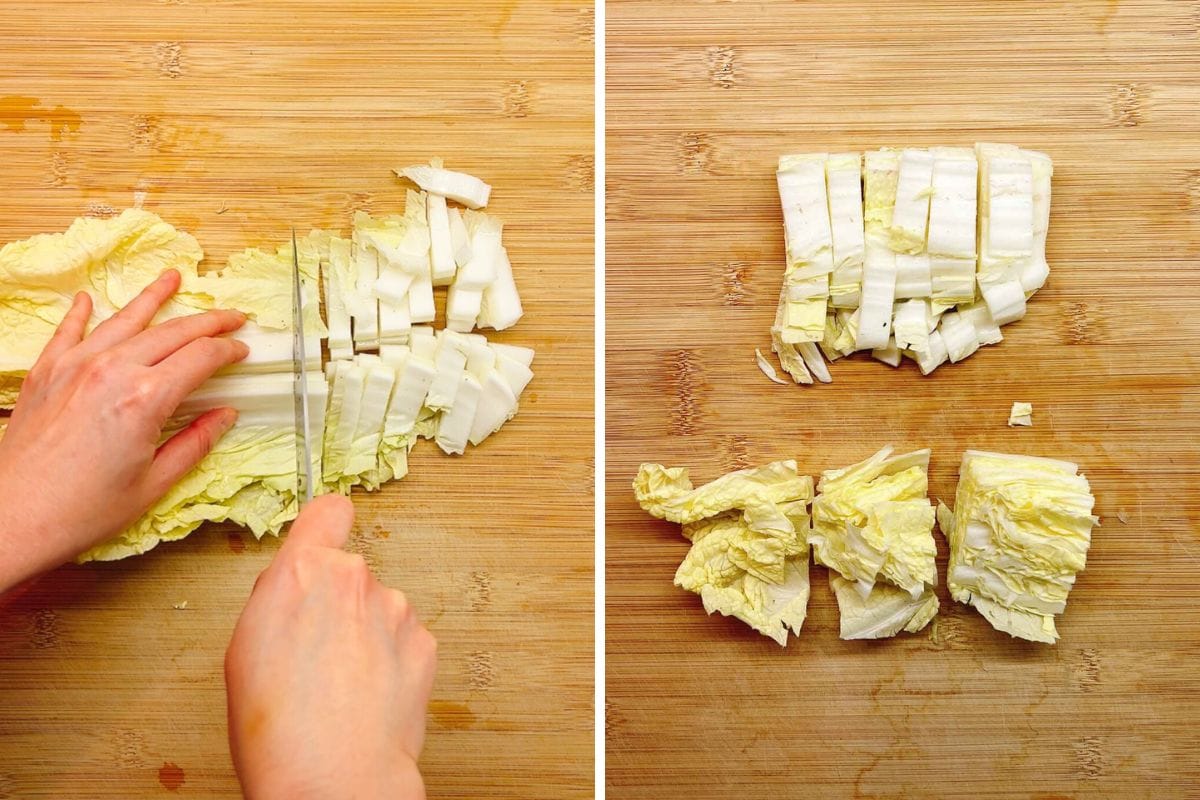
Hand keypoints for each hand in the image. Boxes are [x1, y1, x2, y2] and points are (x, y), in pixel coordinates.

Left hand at [0, 269, 247, 590]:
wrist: (11, 518)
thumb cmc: (82, 510)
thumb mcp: (154, 483)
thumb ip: (194, 443)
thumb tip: (224, 416)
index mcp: (146, 399)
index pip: (201, 358)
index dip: (228, 351)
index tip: (242, 350)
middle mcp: (112, 372)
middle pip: (172, 332)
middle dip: (208, 321)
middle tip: (232, 314)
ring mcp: (75, 367)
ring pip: (125, 320)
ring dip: (153, 297)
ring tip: (171, 278)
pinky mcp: (46, 373)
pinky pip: (69, 332)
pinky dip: (81, 313)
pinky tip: (88, 299)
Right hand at [225, 495, 436, 799]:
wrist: (333, 776)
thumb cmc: (277, 726)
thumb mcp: (245, 646)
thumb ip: (278, 597)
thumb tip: (294, 587)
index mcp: (301, 571)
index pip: (327, 511)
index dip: (325, 527)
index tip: (323, 540)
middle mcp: (354, 578)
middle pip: (349, 572)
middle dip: (338, 602)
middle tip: (318, 652)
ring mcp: (395, 608)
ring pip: (378, 608)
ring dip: (367, 634)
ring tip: (343, 685)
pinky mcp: (424, 641)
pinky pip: (403, 639)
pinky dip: (392, 661)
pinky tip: (370, 695)